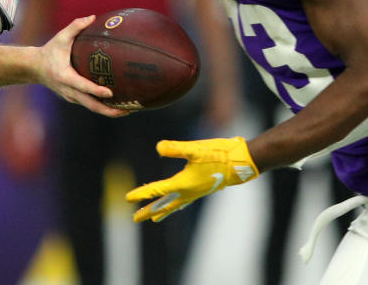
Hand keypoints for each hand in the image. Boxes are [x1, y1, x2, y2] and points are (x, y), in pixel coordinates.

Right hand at [35, 15, 127, 117]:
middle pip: (91, 105)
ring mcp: (71, 97)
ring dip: (108, 111)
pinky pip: (89, 104)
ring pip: (91, 107)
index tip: (110, 92)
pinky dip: (102, 106)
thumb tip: (93, 17)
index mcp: (65, 77)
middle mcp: (68, 90)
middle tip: (127, 111)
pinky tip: (117, 105)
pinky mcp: (73, 98)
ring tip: (127, 110)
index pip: (83, 86)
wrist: (34, 68)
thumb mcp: (60, 37)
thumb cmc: (49, 51)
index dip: (96, 90)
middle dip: (109, 110)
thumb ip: (75, 27)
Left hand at [125, 137, 258, 221]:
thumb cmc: (218, 154)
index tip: (128, 199)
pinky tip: (176, 205)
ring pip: (174, 205)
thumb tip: (158, 147)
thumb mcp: (195, 149)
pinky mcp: (202, 188)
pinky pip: (185, 201)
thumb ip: (176, 149)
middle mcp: (188, 191)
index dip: (142, 193)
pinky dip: (176, 205)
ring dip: (162, 210)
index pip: (157, 190)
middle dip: (149, 211)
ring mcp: (195, 192)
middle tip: (135, 218)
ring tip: (153, 218)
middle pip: (164, 204)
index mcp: (183, 183)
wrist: (239, 162)